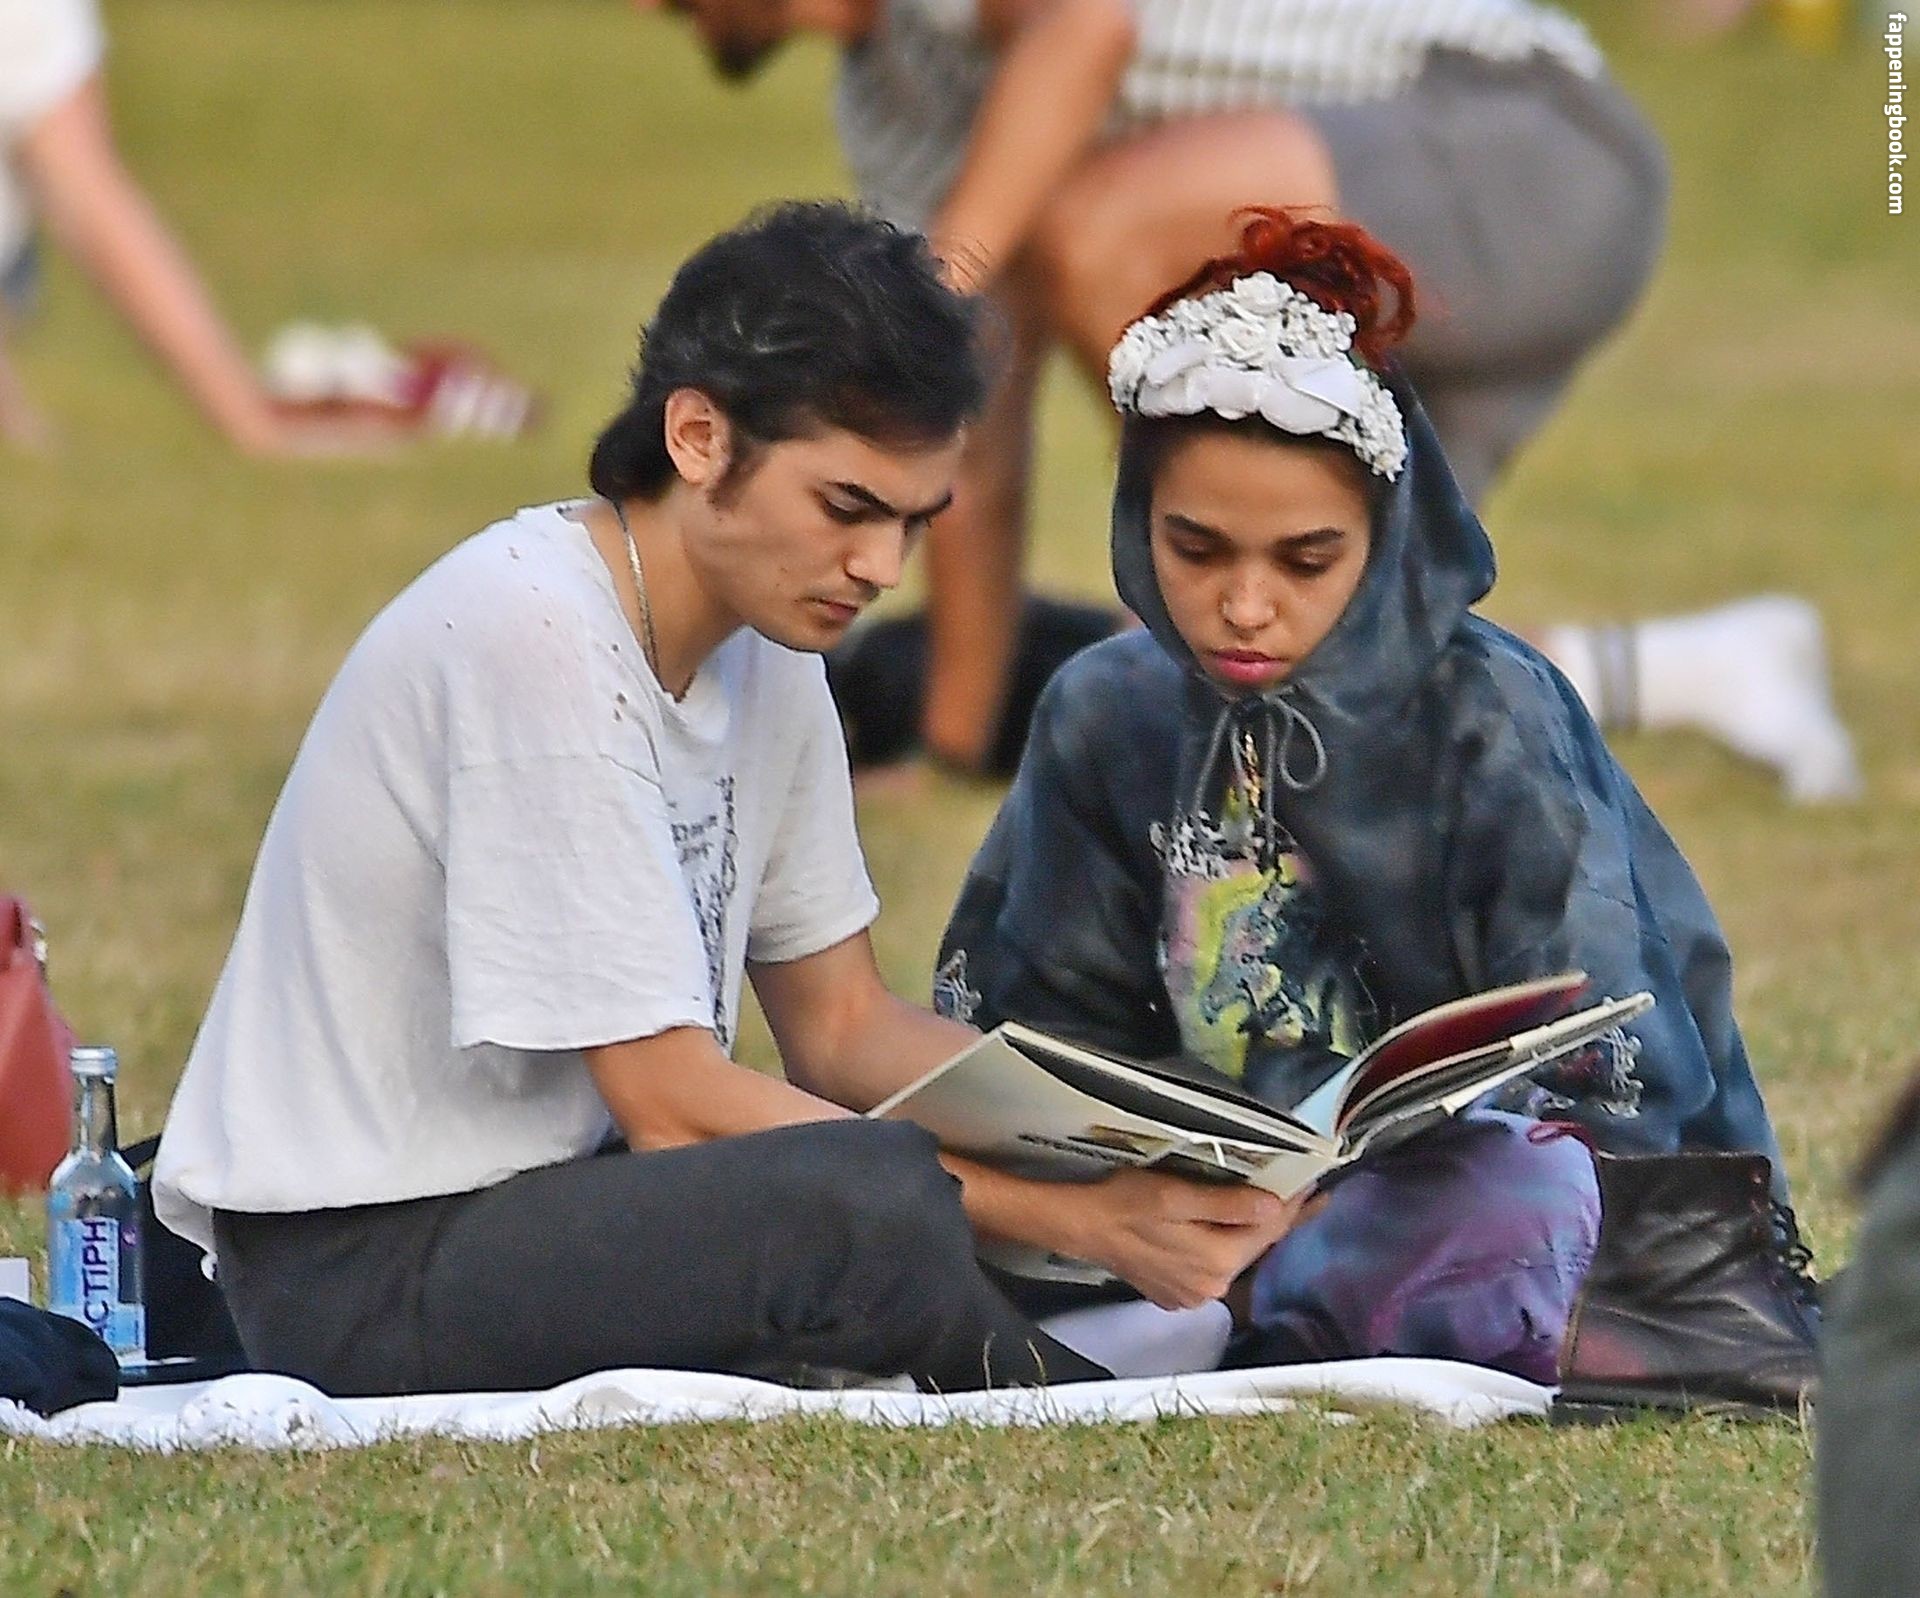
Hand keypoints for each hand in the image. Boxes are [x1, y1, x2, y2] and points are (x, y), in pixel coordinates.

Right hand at [1053, 1170, 1310, 1310]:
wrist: (1080, 1226)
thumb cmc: (1125, 1201)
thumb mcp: (1176, 1194)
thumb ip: (1227, 1204)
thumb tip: (1275, 1206)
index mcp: (1217, 1262)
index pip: (1269, 1230)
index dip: (1296, 1206)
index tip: (1319, 1186)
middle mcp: (1212, 1288)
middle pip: (1255, 1246)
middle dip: (1278, 1219)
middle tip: (1304, 1193)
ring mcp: (1193, 1296)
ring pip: (1235, 1257)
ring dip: (1250, 1233)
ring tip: (1268, 1206)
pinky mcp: (1177, 1294)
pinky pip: (1214, 1268)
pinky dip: (1224, 1246)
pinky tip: (1225, 1228)